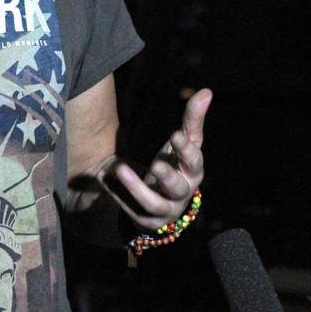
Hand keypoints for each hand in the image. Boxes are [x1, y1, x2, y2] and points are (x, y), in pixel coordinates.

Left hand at [101, 88, 210, 231]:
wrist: (157, 201)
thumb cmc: (173, 165)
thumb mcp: (180, 144)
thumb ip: (192, 120)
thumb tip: (207, 91)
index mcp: (192, 172)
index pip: (194, 162)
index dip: (187, 151)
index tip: (175, 135)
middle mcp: (182, 194)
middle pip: (178, 188)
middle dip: (167, 177)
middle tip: (155, 164)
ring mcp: (164, 210)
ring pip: (154, 204)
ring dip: (136, 187)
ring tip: (119, 168)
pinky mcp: (146, 220)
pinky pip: (131, 209)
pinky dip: (117, 193)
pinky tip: (103, 174)